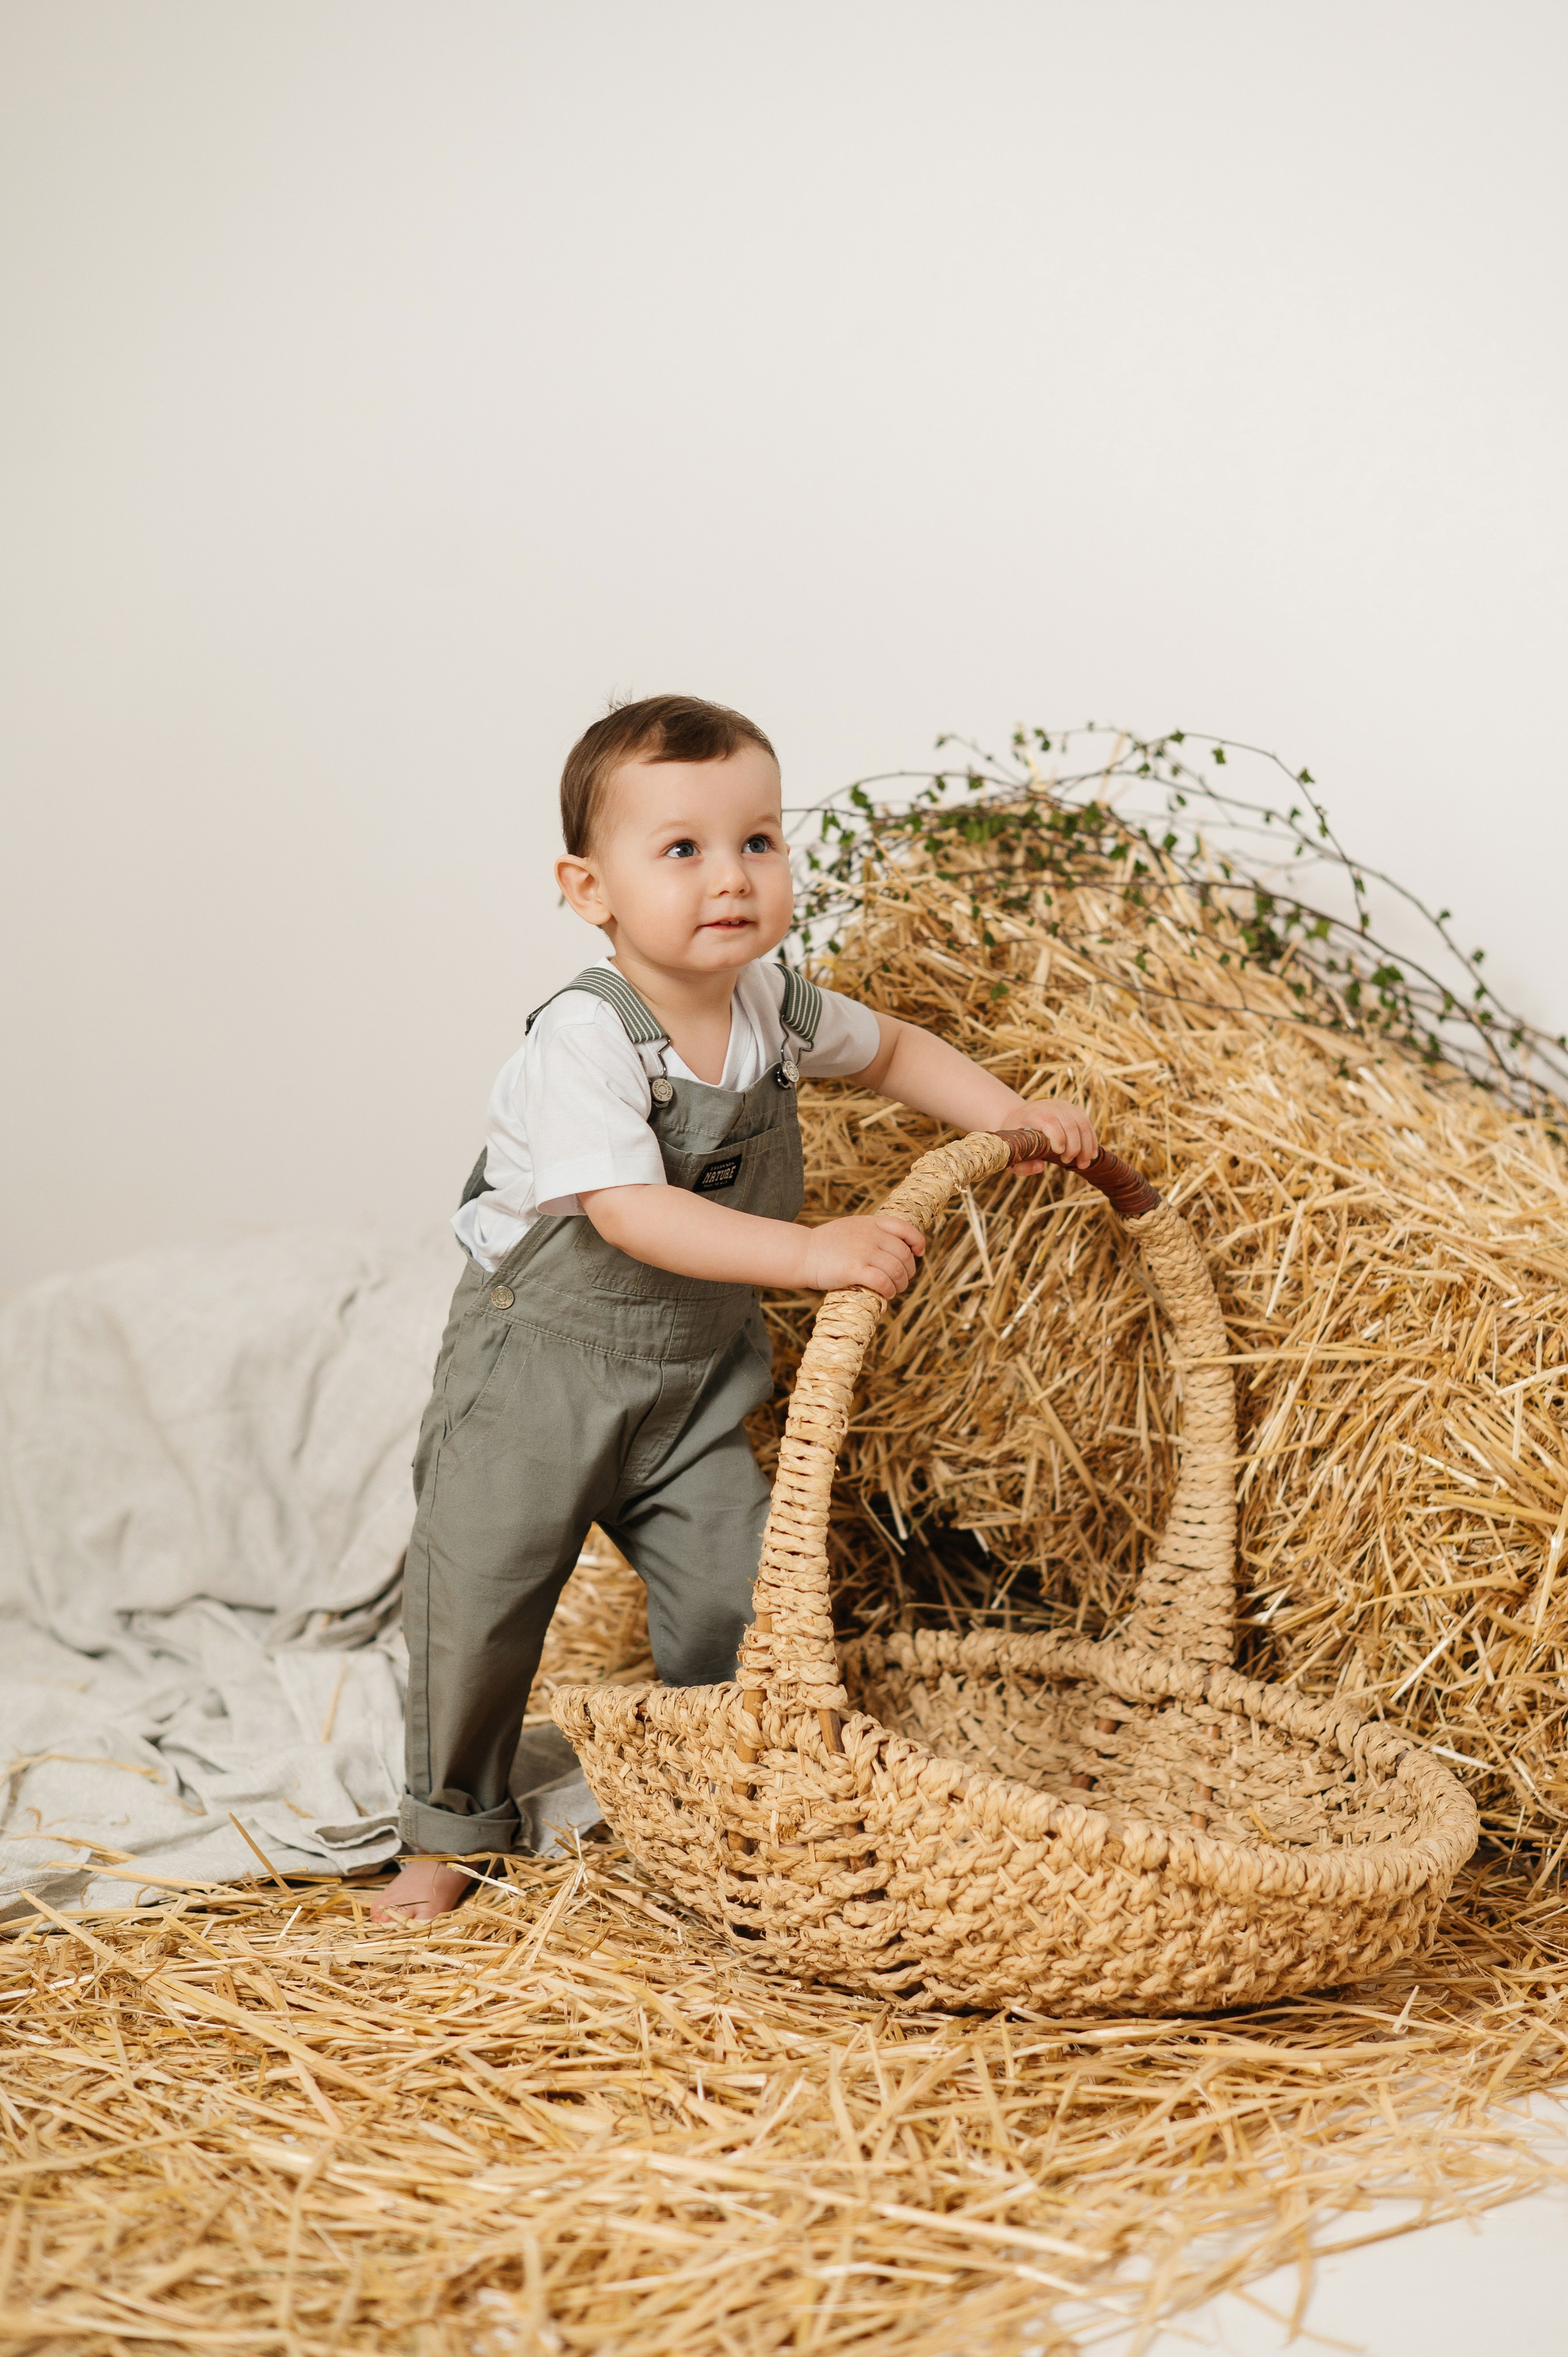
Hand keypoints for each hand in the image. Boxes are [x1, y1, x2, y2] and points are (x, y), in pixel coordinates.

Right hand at [798, 1214, 925, 1298]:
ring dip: (901, 1284)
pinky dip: (889, 1290)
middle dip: (909, 1270)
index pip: (904, 1228)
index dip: (917, 1241)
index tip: (918, 1253)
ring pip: (896, 1270)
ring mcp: (863, 1251)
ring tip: (895, 1290)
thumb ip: (871, 1233)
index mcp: (870, 1222)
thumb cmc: (825, 1246)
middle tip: (903, 1281)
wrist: (802, 1253)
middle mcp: (870, 1234)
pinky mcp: (854, 1269)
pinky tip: (886, 1295)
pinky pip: (883, 1281)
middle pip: (903, 1254)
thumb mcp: (851, 1228)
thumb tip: (895, 1248)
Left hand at [1006, 1098, 1098, 1172]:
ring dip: (1086, 1146)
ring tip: (1083, 1164)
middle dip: (1074, 1146)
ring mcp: (1063, 1106)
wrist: (1020, 1117)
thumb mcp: (1012, 1153)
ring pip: (1082, 1123)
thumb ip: (1021, 1165)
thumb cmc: (1016, 1140)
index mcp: (1031, 1114)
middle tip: (1069, 1162)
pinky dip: (1091, 1140)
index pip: (1048, 1120)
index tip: (1060, 1153)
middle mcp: (1049, 1106)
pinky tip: (1091, 1155)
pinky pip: (1087, 1124)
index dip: (1057, 1136)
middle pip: (1069, 1123)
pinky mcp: (1073, 1109)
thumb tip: (1041, 1167)